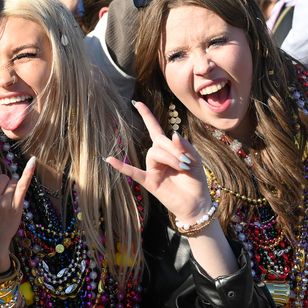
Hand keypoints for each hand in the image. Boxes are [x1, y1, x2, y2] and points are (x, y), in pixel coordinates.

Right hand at [105, 101, 210, 223]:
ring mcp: (152, 169)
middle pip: (158, 142)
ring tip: (182, 167)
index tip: (137, 103)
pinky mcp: (150, 182)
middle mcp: (157, 157)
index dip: (147, 116)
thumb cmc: (196, 181)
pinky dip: (121, 166)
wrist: (197, 203)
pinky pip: (133, 172)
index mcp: (168, 149)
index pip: (155, 129)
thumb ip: (185, 146)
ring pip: (154, 153)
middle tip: (186, 162)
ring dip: (169, 157)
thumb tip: (172, 133)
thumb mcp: (195, 160)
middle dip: (173, 149)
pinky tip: (109, 159)